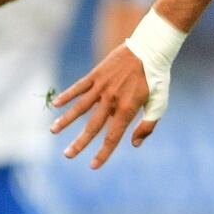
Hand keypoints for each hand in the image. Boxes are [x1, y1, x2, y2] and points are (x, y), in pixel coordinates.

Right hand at [50, 44, 155, 168]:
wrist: (151, 47)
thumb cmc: (157, 77)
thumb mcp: (160, 102)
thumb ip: (147, 124)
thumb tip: (134, 144)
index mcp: (127, 108)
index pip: (112, 136)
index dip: (103, 153)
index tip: (93, 166)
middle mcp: (111, 99)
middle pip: (92, 126)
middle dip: (79, 143)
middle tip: (67, 155)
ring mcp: (102, 86)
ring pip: (80, 107)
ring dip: (65, 120)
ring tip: (53, 131)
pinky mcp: (96, 74)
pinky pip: (79, 87)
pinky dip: (67, 95)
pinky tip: (56, 104)